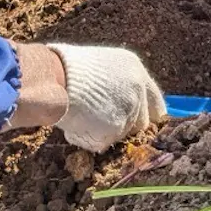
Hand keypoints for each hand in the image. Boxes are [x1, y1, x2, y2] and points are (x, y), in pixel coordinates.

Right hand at [47, 44, 166, 152]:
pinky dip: (89, 138)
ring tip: (83, 116)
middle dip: (123, 127)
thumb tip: (120, 106)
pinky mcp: (116, 126)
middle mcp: (138, 89)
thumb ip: (118, 85)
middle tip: (100, 122)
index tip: (141, 125)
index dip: (147, 116)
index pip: (156, 103)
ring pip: (121, 135)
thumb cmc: (68, 70)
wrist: (55, 76)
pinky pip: (104, 143)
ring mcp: (129, 109)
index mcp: (136, 70)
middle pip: (141, 124)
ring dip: (104, 132)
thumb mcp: (102, 67)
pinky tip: (77, 122)